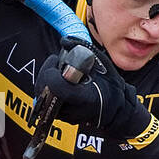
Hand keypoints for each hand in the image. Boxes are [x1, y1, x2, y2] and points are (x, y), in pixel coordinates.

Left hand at [33, 38, 156, 141]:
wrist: (115, 108)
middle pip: (44, 91)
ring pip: (43, 96)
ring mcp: (66, 117)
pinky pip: (47, 101)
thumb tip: (64, 41)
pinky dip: (48, 88)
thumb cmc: (110, 86)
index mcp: (85, 98)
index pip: (56, 86)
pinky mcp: (62, 117)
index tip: (56, 60)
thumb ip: (82, 50)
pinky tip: (58, 80)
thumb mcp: (101, 63)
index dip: (50, 71)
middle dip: (46, 73)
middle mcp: (74, 111)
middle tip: (54, 63)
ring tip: (56, 71)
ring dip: (45, 80)